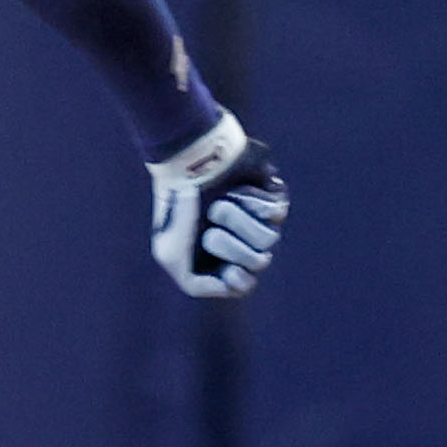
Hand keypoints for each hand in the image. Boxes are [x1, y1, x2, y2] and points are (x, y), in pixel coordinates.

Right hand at [149, 112, 286, 301]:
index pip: (243, 284)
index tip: (226, 269)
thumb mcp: (170, 253)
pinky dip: (251, 202)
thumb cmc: (177, 206)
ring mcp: (258, 222)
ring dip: (238, 220)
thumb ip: (196, 283)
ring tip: (221, 203)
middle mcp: (242, 243)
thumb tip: (231, 286)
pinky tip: (235, 191)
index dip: (238, 279)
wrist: (188, 160)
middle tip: (210, 223)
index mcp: (220, 259)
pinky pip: (276, 213)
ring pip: (269, 239)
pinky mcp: (272, 199)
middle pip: (258, 263)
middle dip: (230, 243)